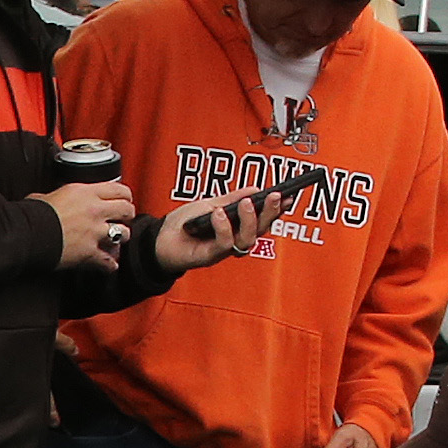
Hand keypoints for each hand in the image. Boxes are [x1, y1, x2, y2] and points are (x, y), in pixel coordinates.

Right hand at [36, 182, 137, 267]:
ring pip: (124, 234)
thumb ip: (55, 197)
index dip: (125, 196)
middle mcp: (94, 210)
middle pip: (127, 210)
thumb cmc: (31, 216)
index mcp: (85, 193)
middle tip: (122, 219)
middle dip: (126, 215)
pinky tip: (109, 265)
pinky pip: (108, 261)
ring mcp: (94, 232)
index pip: (119, 190)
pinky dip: (109, 265)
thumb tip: (45, 199)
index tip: (123, 200)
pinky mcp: (89, 253)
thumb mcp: (44, 197)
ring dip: (120, 239)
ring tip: (115, 241)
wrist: (26, 235)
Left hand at [150, 187, 276, 274]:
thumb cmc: (184, 223)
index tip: (288, 196)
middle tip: (275, 197)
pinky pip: (224, 244)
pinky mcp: (210, 257)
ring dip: (249, 220)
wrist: (159, 238)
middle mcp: (234, 240)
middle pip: (260, 231)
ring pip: (247, 240)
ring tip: (245, 203)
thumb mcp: (210, 204)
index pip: (263, 219)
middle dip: (270, 213)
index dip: (277, 210)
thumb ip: (231, 199)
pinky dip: (223, 227)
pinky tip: (218, 214)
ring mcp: (223, 250)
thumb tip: (254, 190)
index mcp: (237, 227)